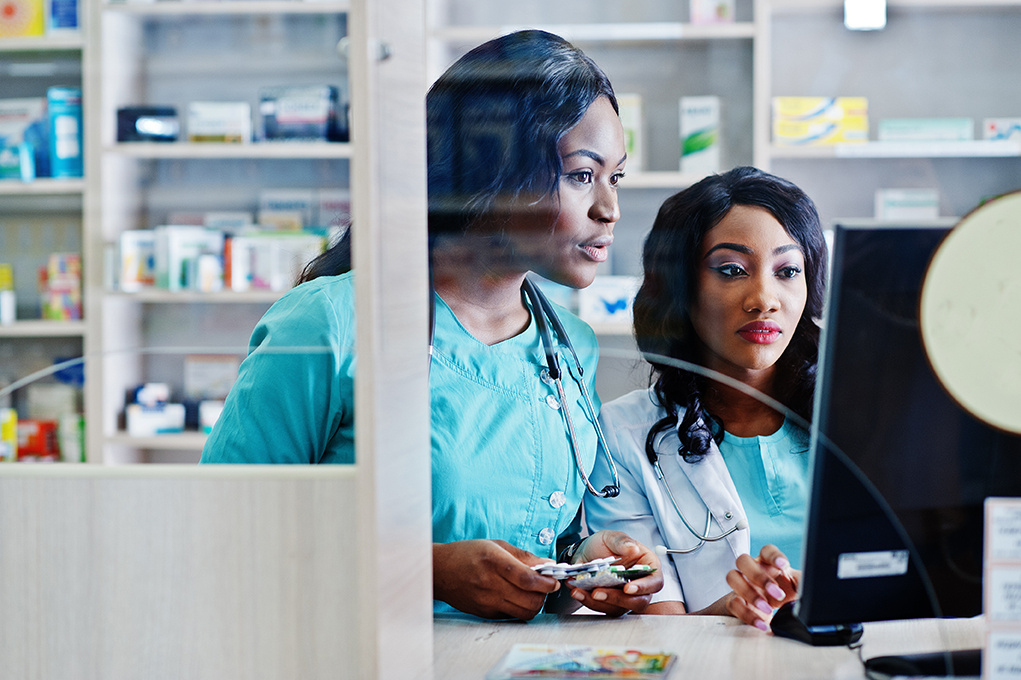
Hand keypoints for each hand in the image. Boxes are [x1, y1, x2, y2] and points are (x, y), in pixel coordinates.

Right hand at [433, 540, 559, 619]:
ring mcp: (487, 601)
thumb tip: (548, 564)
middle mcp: (490, 584)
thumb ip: (523, 556)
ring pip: (524, 612)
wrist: (440, 571)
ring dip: (535, 604)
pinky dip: (520, 608)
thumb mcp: (495, 545)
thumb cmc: (467, 554)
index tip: (554, 580)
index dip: (546, 582)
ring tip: (532, 593)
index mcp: (494, 561)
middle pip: (530, 600)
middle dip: (544, 594)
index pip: (527, 579)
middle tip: (545, 586)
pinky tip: (517, 597)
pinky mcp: (485, 613)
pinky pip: (512, 615)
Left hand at [566, 531, 662, 615]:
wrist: (587, 552)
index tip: (628, 587)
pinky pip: (602, 608)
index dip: (644, 587)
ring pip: (619, 608)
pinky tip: (577, 591)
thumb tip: (632, 548)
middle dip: (617, 599)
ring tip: (580, 591)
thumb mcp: (612, 537)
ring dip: (599, 602)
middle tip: (598, 592)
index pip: (654, 582)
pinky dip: (588, 601)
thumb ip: (622, 542)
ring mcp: (625, 597)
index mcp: (648, 567)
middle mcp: (640, 585)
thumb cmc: (605, 544)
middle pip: (638, 601)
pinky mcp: (610, 603)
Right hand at [725, 544, 799, 630]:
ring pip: (732, 577)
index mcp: (768, 564)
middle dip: (759, 576)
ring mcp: (741, 585)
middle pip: (743, 560)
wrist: (775, 616)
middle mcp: (752, 571)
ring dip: (750, 593)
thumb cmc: (787, 596)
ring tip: (768, 609)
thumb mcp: (799, 588)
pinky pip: (733, 603)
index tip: (784, 565)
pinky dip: (747, 614)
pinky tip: (762, 623)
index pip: (766, 551)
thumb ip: (805, 583)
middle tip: (778, 594)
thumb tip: (816, 585)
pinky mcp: (734, 602)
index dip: (773, 556)